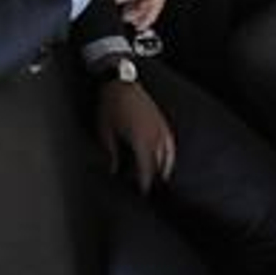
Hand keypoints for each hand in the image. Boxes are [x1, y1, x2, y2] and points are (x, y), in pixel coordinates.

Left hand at [95, 79, 175, 193]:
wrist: (120, 81)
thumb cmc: (111, 105)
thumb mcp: (105, 131)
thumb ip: (111, 153)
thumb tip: (113, 169)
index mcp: (141, 140)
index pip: (146, 170)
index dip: (144, 183)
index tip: (141, 193)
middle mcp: (155, 136)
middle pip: (158, 165)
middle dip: (152, 178)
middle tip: (144, 186)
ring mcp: (160, 127)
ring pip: (167, 155)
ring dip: (162, 168)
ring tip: (157, 178)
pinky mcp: (162, 120)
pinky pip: (171, 143)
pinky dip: (170, 155)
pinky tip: (167, 160)